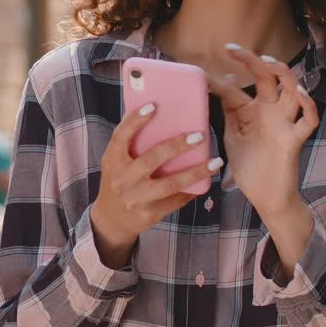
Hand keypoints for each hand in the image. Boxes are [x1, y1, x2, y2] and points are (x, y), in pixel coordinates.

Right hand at [90, 102, 223, 266]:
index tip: (154, 106)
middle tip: (198, 135)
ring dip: (195, 172)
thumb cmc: (118, 181)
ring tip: (214, 162)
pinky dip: (192, 190)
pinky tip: (206, 181)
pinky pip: (176, 200)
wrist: (111, 219)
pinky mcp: (150, 214)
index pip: (121, 137)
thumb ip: (129, 144)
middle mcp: (122, 179)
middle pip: (151, 159)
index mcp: (112, 161)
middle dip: (177, 146)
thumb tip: (154, 113)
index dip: (136, 121)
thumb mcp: (115, 162)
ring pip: (170, 184)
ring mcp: (136, 198)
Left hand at [207, 44, 319, 223]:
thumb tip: (222, 86)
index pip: (236, 88)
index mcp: (253, 111)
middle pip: (268, 77)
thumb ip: (229, 113)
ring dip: (284, 73)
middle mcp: (270, 112)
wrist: (266, 198)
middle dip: (253, 60)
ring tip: (269, 62)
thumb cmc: (251, 168)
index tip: (200, 71)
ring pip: (293, 89)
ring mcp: (284, 124)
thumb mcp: (233, 136)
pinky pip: (309, 120)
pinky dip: (309, 105)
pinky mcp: (294, 140)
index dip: (218, 79)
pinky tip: (299, 94)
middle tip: (233, 50)